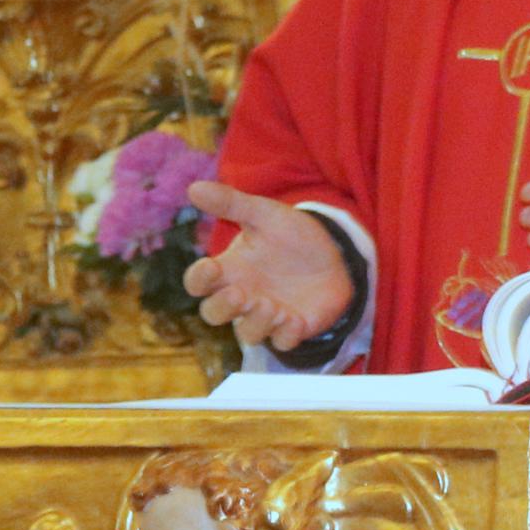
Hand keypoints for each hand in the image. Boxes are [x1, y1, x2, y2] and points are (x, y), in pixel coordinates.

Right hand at [182, 182, 355, 352]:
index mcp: (229, 269)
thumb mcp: (264, 214)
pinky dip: (287, 336)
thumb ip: (231, 203)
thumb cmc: (290, 235)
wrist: (334, 252)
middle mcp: (242, 296)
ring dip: (256, 323)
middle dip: (222, 308)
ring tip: (272, 305)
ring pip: (247, 333)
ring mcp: (266, 314)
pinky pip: (283, 342)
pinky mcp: (292, 327)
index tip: (211, 268)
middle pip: (214, 314)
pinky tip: (296, 320)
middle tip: (240, 294)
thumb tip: (194, 187)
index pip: (199, 282)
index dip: (198, 280)